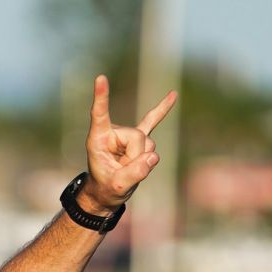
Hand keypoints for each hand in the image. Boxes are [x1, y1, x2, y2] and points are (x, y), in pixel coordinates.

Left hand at [82, 73, 176, 209]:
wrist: (108, 193)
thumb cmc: (106, 189)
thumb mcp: (118, 187)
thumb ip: (135, 174)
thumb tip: (154, 156)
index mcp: (98, 139)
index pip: (100, 114)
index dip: (101, 98)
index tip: (100, 78)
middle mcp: (113, 132)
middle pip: (138, 137)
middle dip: (137, 158)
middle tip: (124, 171)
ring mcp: (127, 134)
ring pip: (148, 142)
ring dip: (144, 160)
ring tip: (129, 169)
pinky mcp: (138, 138)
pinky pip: (153, 121)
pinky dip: (163, 109)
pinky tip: (173, 95)